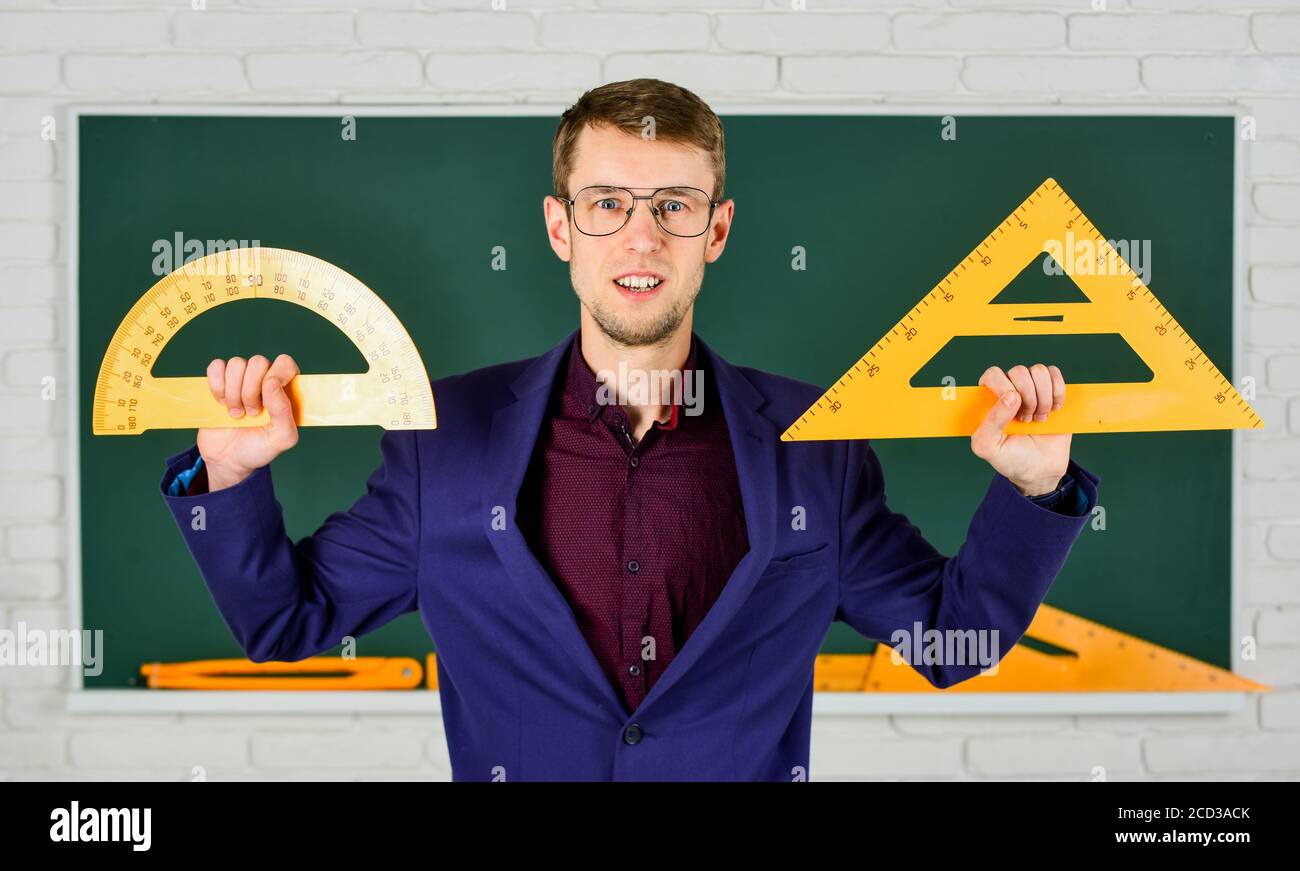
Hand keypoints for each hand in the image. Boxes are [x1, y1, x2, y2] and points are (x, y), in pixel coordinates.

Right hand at [196, 353, 300, 489]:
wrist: (228, 459)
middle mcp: (264, 379)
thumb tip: (271, 383)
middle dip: (250, 390)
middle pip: (258, 361)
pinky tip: (221, 403)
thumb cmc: (259, 448)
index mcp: (284, 389)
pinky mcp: (220, 382)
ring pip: (236, 363)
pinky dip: (216, 385)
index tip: (266, 399)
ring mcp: (241, 379)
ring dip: (233, 392)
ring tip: (236, 413)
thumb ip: (285, 413)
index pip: (285, 363)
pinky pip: (216, 366)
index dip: (275, 375)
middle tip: (251, 413)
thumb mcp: (281, 439)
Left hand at [970, 363, 1069, 497]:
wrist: (1040, 470)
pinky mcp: (1051, 390)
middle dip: (1028, 398)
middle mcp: (1008, 388)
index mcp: (987, 400)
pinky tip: (1054, 410)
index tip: (1014, 412)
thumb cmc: (1010, 458)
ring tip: (1039, 418)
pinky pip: (1055, 374)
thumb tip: (1011, 395)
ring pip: (1039, 371)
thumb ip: (990, 423)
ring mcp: (1030, 388)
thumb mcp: (989, 447)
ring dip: (1044, 397)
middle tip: (1026, 420)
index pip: (992, 375)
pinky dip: (1058, 392)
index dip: (1005, 388)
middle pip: (1019, 371)